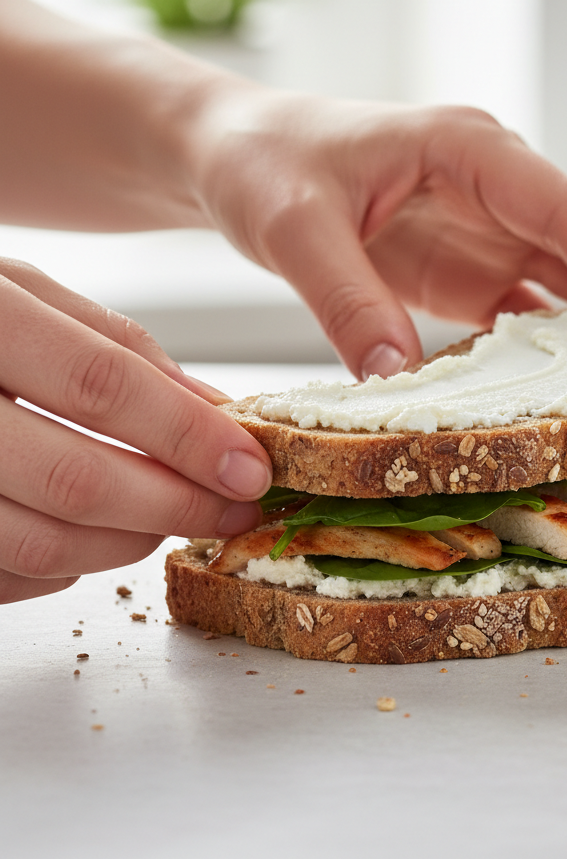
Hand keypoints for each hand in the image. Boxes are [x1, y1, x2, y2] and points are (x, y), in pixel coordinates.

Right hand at [0, 258, 271, 603]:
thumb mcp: (19, 293)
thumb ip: (115, 346)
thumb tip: (217, 409)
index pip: (101, 385)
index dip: (188, 434)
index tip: (251, 468)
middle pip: (75, 479)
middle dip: (176, 505)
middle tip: (236, 510)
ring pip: (38, 543)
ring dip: (129, 541)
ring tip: (172, 517)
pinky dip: (65, 565)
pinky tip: (93, 533)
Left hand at [189, 93, 566, 378]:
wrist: (237, 154)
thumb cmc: (262, 162)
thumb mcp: (291, 225)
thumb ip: (343, 296)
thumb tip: (394, 380)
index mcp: (468, 150)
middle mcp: (495, 185)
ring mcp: (489, 227)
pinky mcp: (472, 267)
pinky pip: (535, 307)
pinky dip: (562, 345)